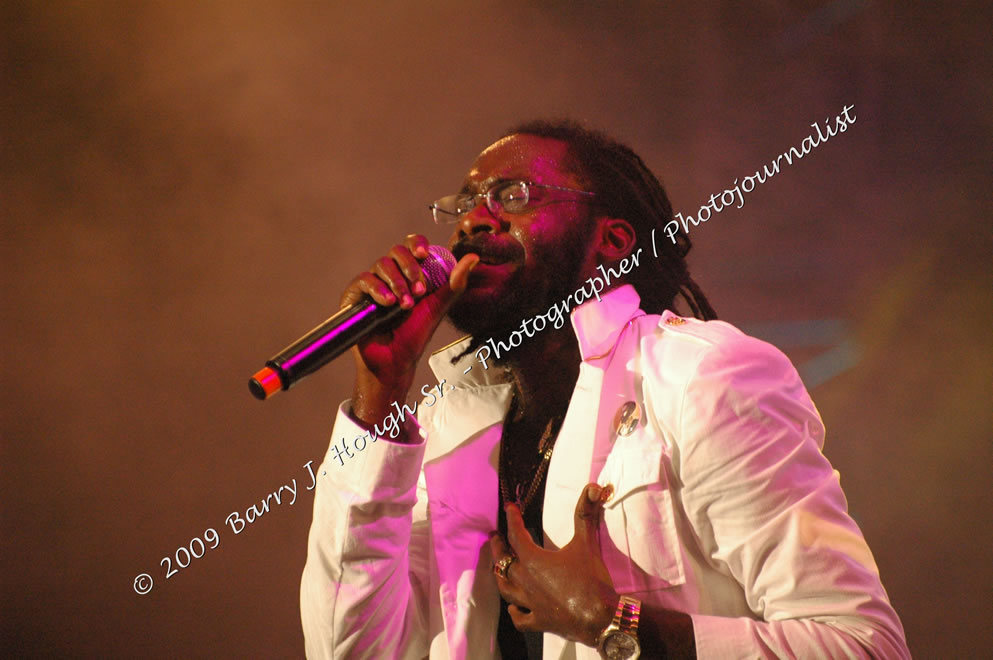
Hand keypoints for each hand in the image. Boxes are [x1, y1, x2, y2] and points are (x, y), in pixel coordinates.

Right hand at [342, 234, 477, 425]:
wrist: (395, 360)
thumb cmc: (415, 334)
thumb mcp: (439, 306)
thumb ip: (455, 283)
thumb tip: (473, 258)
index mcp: (409, 272)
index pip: (411, 245)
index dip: (417, 244)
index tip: (425, 255)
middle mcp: (389, 274)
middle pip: (396, 250)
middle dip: (410, 267)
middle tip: (419, 290)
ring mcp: (371, 283)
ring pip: (381, 264)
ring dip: (397, 282)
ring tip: (406, 305)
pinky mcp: (354, 294)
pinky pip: (364, 280)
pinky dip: (379, 289)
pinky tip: (388, 303)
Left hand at [489, 483, 618, 646]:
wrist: (601, 618)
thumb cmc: (591, 580)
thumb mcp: (587, 543)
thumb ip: (586, 513)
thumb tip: (592, 487)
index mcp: (533, 561)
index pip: (516, 535)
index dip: (512, 519)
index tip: (509, 508)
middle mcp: (526, 581)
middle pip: (503, 562)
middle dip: (498, 548)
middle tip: (495, 538)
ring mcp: (530, 603)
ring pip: (506, 589)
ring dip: (501, 576)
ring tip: (498, 568)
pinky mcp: (539, 621)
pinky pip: (519, 617)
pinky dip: (514, 610)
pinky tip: (513, 606)